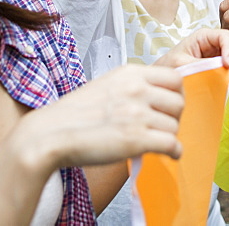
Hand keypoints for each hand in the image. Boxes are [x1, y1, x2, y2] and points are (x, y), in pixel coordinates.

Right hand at [13, 64, 184, 168]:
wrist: (50, 135)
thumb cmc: (74, 114)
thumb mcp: (106, 85)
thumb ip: (132, 86)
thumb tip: (155, 96)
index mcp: (130, 73)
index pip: (175, 77)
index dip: (175, 94)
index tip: (168, 106)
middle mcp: (136, 89)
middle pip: (179, 102)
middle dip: (174, 117)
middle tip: (163, 126)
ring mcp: (137, 113)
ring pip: (175, 125)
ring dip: (170, 136)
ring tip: (158, 142)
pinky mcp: (136, 139)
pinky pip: (172, 144)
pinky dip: (174, 152)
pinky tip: (169, 155)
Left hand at [156, 27, 228, 90]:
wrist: (165, 81)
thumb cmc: (170, 67)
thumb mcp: (181, 63)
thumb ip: (200, 64)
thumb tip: (219, 70)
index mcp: (205, 37)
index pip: (225, 36)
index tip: (227, 65)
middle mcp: (217, 45)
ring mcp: (223, 57)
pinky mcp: (227, 70)